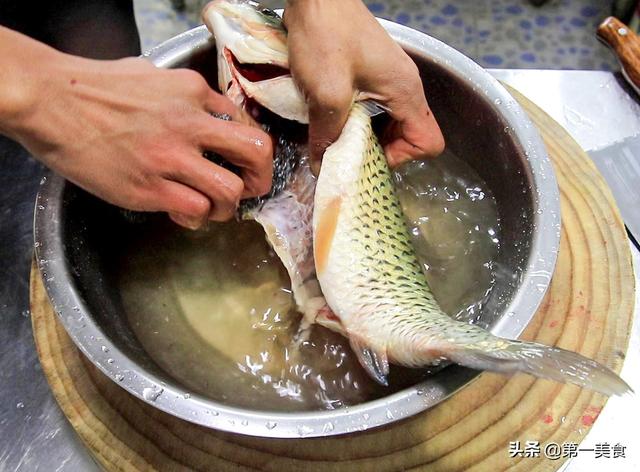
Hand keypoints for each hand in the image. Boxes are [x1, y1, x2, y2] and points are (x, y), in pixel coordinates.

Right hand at [1, 29, 272, 228]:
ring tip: (214, 208)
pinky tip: (183, 215)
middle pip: (257, 152)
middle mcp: (190, 123)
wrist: (50, 101)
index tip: (242, 164)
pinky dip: (196, 218)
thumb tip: (206, 112)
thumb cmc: (94, 86)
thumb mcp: (152, 74)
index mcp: (194, 92)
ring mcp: (171, 157)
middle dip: (261, 177)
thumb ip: (185, 94)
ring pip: (230, 191)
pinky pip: (195, 210)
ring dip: (228, 206)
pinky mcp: (149, 187)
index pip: (246, 124)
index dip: (249, 150)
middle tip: (251, 189)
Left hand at [284, 0, 444, 166]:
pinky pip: (375, 109)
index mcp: (405, 92)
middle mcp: (404, 87)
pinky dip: (357, 120)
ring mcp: (389, 79)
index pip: (427, 142)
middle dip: (379, 150)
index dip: (400, 158)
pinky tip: (333, 118)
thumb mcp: (326, 93)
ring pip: (390, 124)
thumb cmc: (326, 35)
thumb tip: (323, 167)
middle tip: (348, 152)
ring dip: (365, 136)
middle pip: (409, 137)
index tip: (367, 156)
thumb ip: (327, 136)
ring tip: (338, 137)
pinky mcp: (372, 74)